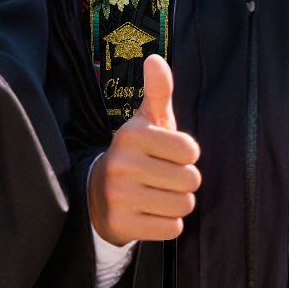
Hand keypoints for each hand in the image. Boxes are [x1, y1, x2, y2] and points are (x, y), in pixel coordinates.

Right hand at [88, 54, 200, 242]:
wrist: (97, 194)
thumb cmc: (136, 154)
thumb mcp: (146, 122)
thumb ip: (157, 92)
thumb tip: (155, 59)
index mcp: (131, 135)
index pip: (191, 151)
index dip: (186, 156)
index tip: (167, 155)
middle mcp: (122, 164)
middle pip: (191, 180)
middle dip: (183, 182)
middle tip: (162, 178)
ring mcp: (119, 196)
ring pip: (183, 205)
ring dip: (177, 203)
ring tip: (156, 195)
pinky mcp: (122, 224)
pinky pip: (171, 228)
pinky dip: (166, 224)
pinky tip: (149, 213)